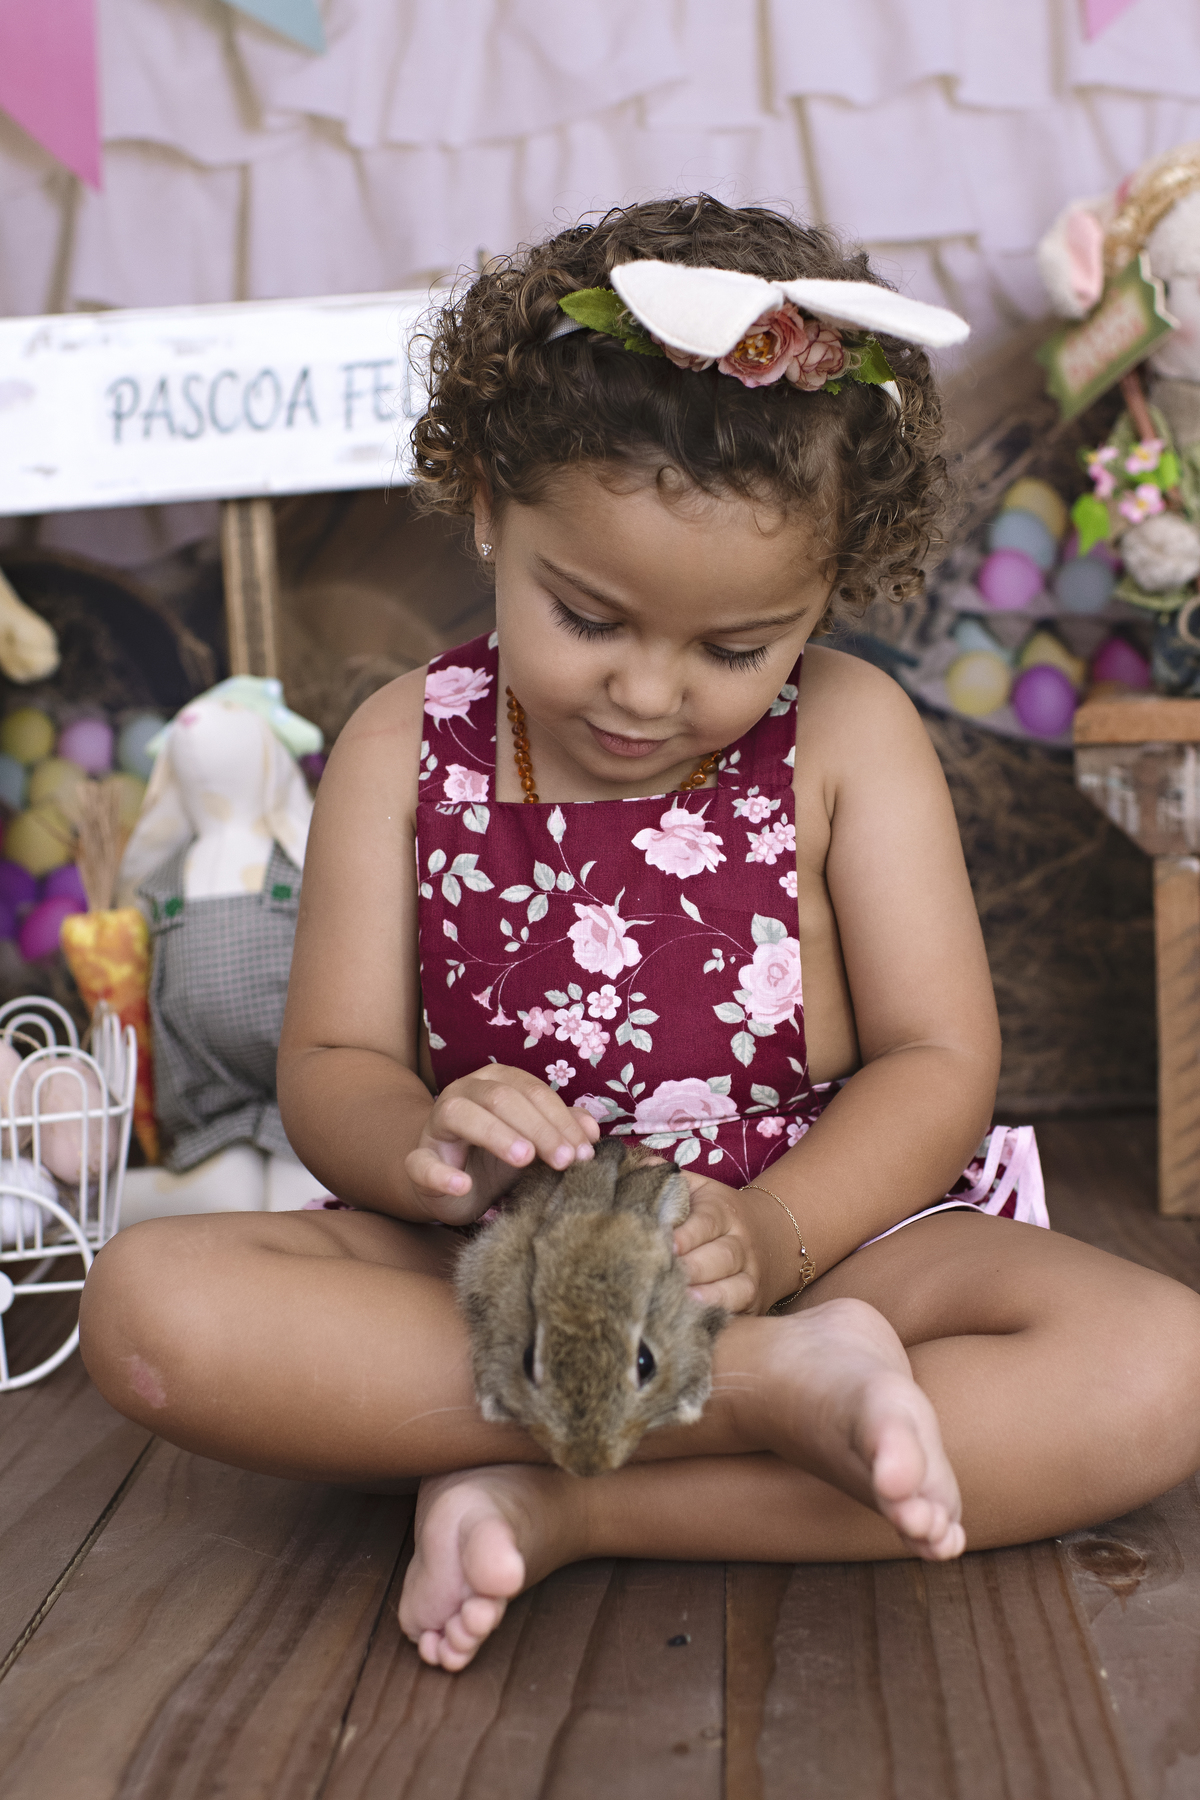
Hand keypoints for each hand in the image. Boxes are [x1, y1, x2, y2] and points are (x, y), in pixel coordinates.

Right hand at [405, 1065, 599, 1224]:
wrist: (450, 1184)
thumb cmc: (496, 1157)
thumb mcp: (533, 1142)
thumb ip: (560, 1129)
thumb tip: (592, 1132)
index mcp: (495, 1082)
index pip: (532, 1092)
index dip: (560, 1119)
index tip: (584, 1151)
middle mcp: (464, 1093)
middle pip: (501, 1098)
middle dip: (538, 1128)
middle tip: (564, 1160)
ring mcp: (436, 1124)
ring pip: (461, 1115)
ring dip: (496, 1135)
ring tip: (524, 1159)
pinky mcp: (418, 1159)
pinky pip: (422, 1162)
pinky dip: (442, 1173)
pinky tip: (463, 1184)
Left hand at [672, 1173, 798, 1313]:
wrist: (772, 1236)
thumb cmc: (717, 1214)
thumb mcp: (699, 1189)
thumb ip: (669, 1180)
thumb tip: (638, 1168)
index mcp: (723, 1211)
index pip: (706, 1222)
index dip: (686, 1236)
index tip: (664, 1246)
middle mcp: (741, 1243)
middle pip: (720, 1257)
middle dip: (692, 1268)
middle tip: (663, 1276)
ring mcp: (751, 1275)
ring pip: (734, 1287)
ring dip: (707, 1296)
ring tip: (681, 1301)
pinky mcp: (754, 1302)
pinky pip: (740, 1310)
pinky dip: (720, 1315)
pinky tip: (697, 1320)